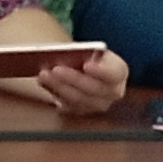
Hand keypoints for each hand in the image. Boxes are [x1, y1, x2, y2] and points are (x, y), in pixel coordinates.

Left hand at [3, 48, 129, 114]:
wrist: (83, 67)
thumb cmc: (88, 55)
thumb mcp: (90, 49)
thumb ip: (85, 52)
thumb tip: (70, 53)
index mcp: (119, 72)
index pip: (115, 73)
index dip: (102, 71)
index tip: (86, 64)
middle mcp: (112, 92)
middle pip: (94, 89)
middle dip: (73, 79)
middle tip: (56, 68)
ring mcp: (97, 105)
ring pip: (78, 100)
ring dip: (59, 87)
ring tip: (44, 74)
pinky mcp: (81, 111)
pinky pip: (67, 106)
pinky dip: (54, 93)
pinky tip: (43, 81)